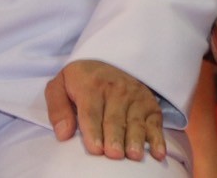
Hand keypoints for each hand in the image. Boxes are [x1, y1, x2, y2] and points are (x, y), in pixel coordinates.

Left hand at [45, 59, 166, 161]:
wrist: (108, 61)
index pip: (91, 111)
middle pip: (114, 119)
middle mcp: (115, 90)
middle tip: (113, 154)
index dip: (93, 130)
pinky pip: (155, 124)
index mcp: (91, 85)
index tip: (95, 148)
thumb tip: (63, 134)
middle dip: (114, 137)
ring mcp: (135, 97)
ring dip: (136, 139)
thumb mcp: (60, 86)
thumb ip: (57, 109)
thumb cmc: (81, 82)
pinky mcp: (150, 105)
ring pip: (135, 122)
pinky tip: (158, 153)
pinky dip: (158, 139)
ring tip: (133, 154)